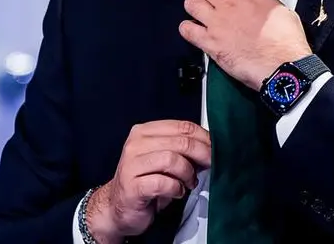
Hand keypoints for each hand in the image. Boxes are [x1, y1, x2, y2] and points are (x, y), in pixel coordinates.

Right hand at [86, 120, 210, 243]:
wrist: (118, 207)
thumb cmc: (145, 182)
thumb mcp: (163, 160)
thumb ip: (181, 150)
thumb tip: (209, 147)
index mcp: (144, 132)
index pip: (181, 126)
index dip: (203, 137)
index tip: (215, 148)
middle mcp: (135, 144)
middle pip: (180, 142)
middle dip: (202, 154)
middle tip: (210, 165)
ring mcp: (131, 164)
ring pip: (172, 160)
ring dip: (187, 173)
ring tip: (189, 183)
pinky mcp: (132, 186)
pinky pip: (164, 183)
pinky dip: (176, 189)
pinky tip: (177, 192)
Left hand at [180, 0, 311, 90]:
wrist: (283, 66)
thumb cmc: (285, 40)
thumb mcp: (278, 7)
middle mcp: (227, 2)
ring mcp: (216, 22)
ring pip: (190, 3)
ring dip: (194, 7)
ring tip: (201, 13)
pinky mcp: (209, 43)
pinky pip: (186, 29)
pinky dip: (188, 29)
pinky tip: (196, 31)